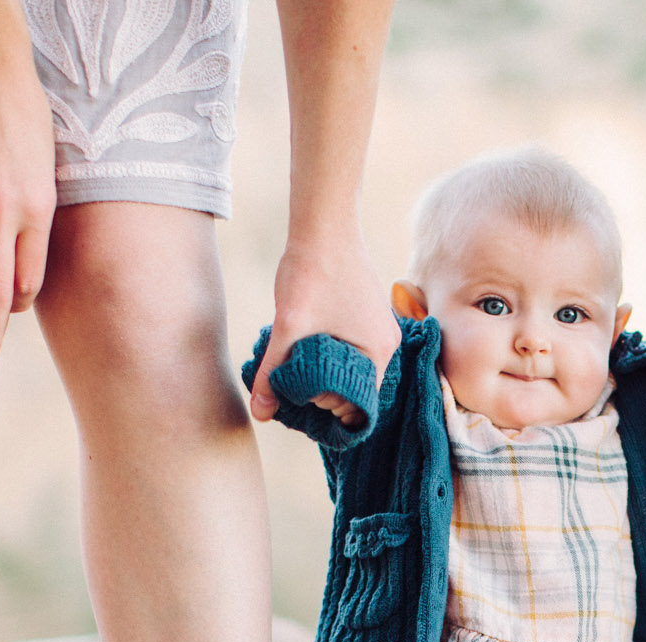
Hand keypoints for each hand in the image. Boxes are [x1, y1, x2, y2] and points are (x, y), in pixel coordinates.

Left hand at [250, 232, 400, 423]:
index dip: (327, 408)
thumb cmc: (313, 273)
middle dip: (323, 390)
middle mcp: (387, 343)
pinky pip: (351, 346)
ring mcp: (380, 326)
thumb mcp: (288, 328)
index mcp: (379, 353)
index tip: (299, 399)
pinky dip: (329, 351)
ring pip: (350, 365)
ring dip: (324, 370)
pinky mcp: (368, 313)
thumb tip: (258, 414)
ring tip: (294, 362)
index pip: (358, 404)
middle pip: (355, 387)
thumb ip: (273, 373)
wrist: (324, 224)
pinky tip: (304, 342)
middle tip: (290, 381)